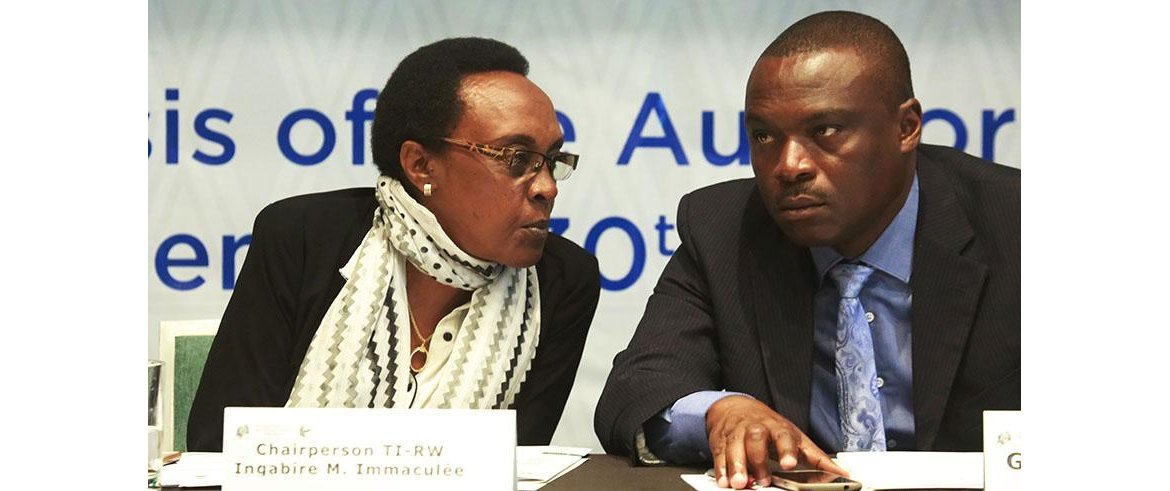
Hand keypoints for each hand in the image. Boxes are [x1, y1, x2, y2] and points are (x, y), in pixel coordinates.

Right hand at [706, 395, 846, 488]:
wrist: (736, 407)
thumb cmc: (769, 425)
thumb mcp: (794, 437)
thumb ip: (816, 457)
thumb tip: (842, 473)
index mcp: (778, 427)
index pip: (783, 436)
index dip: (786, 449)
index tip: (789, 463)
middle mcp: (756, 428)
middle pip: (756, 439)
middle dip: (758, 460)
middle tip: (762, 481)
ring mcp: (737, 432)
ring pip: (735, 446)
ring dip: (737, 466)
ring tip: (740, 483)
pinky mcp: (721, 440)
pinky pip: (720, 453)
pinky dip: (721, 468)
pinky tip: (725, 480)